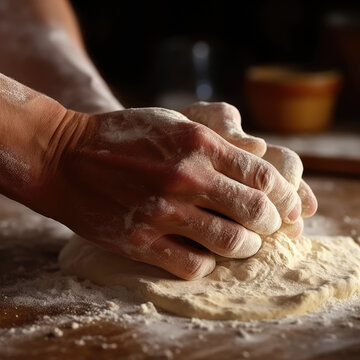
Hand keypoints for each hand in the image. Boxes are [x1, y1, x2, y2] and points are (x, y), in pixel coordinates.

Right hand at [41, 107, 300, 279]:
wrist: (63, 156)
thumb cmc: (122, 137)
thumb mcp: (173, 122)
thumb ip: (216, 141)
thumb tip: (259, 157)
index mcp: (197, 143)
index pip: (264, 176)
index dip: (285, 195)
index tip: (285, 205)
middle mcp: (185, 176)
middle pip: (255, 211)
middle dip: (272, 224)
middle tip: (268, 227)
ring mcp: (162, 211)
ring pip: (230, 243)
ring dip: (245, 247)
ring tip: (242, 244)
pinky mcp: (139, 239)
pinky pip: (193, 265)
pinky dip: (209, 265)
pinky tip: (205, 255)